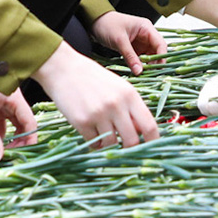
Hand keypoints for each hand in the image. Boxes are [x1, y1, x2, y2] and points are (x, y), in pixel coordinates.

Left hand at [0, 52, 38, 161]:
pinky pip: (1, 122)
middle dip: (19, 141)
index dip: (29, 140)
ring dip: (9, 139)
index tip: (23, 155)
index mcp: (14, 97)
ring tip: (2, 154)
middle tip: (10, 157)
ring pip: (12, 124)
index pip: (30, 121)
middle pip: (23, 124)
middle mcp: (12, 99)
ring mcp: (2, 102)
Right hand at [33, 43, 158, 148]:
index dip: (153, 142)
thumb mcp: (118, 88)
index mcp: (130, 95)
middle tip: (126, 148)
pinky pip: (94, 144)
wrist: (63, 68)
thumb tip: (141, 134)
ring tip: (104, 134)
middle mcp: (116, 105)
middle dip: (131, 149)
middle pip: (132, 141)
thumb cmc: (93, 78)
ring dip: (110, 145)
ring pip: (112, 144)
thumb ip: (131, 109)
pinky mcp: (82, 122)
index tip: (151, 149)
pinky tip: (92, 133)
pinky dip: (95, 143)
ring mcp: (99, 114)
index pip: (149, 126)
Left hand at [88, 10, 165, 74]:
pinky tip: (136, 71)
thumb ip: (130, 56)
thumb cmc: (107, 24)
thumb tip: (139, 71)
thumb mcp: (119, 40)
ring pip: (149, 56)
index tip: (158, 68)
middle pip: (157, 51)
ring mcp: (140, 42)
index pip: (160, 44)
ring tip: (142, 74)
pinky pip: (140, 58)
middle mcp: (146, 35)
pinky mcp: (134, 48)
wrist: (95, 21)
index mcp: (146, 28)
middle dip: (154, 63)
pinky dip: (139, 65)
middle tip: (149, 74)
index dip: (162, 56)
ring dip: (147, 65)